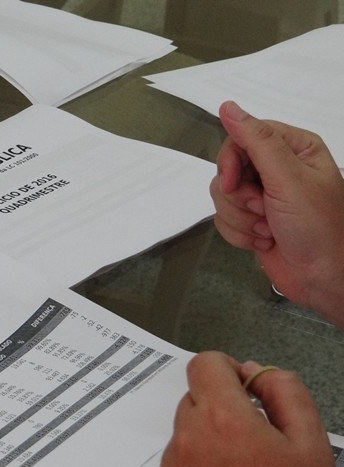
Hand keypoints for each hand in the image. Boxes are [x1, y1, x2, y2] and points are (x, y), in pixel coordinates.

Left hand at [156, 351, 335, 466]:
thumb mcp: (311, 445)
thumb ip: (286, 392)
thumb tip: (256, 371)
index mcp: (221, 419)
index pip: (205, 363)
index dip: (227, 369)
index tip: (244, 388)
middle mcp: (187, 439)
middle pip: (196, 397)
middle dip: (223, 407)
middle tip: (255, 438)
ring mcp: (172, 465)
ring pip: (188, 429)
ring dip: (212, 437)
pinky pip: (180, 457)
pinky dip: (200, 462)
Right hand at [210, 101, 343, 326]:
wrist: (322, 279)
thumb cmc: (320, 230)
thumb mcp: (288, 180)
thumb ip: (257, 141)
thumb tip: (230, 109)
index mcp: (294, 149)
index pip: (243, 137)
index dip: (231, 161)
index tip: (233, 181)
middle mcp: (277, 169)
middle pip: (228, 168)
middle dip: (239, 196)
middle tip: (262, 209)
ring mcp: (263, 195)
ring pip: (222, 196)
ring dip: (240, 218)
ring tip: (266, 228)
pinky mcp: (251, 218)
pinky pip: (223, 218)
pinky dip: (238, 233)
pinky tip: (263, 240)